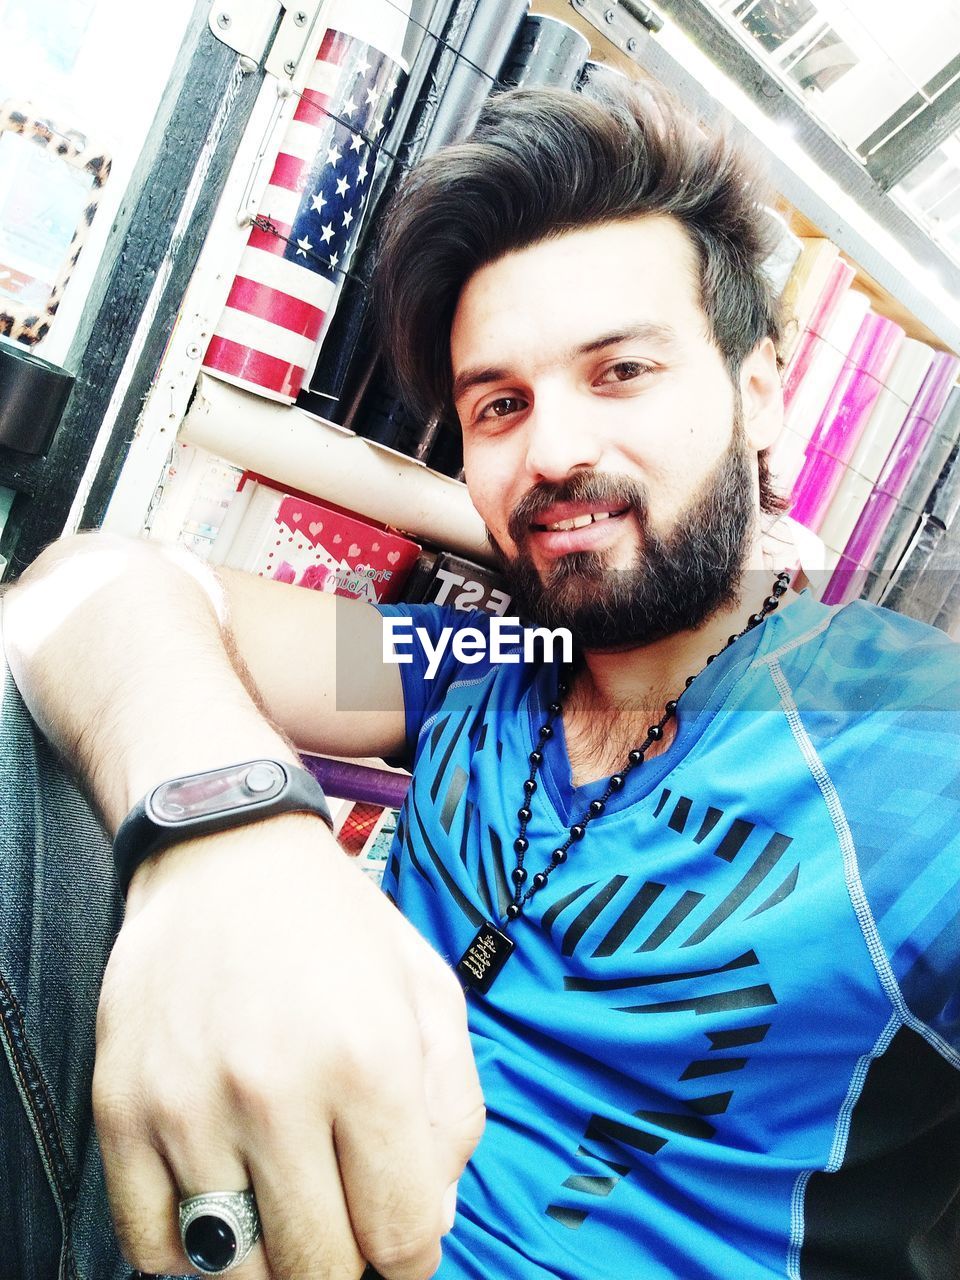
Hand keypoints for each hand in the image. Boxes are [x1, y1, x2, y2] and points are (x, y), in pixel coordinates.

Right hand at [93, 814, 483, 1279]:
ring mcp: (188, 1104)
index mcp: (369, 1058)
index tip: (399, 1233)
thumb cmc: (338, 927)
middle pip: (320, 1268)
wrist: (226, 854)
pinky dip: (191, 1248)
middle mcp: (276, 1090)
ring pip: (236, 1270)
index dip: (412, 1253)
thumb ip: (453, 1110)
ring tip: (285, 1201)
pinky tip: (222, 1195)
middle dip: (346, 1258)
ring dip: (271, 1258)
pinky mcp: (121, 1109)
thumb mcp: (429, 992)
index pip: (403, 1234)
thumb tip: (432, 1221)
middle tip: (343, 1216)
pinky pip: (151, 1246)